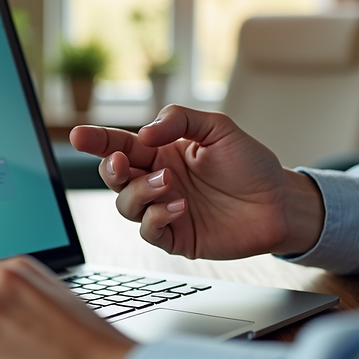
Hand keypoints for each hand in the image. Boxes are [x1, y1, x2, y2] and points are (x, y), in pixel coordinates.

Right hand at [70, 105, 324, 258]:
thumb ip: (181, 121)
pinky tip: (178, 206)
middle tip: (121, 162)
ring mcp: (164, 210)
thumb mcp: (219, 128)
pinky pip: (149, 231)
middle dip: (110, 169)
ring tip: (168, 183)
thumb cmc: (250, 164)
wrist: (279, 202)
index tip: (78, 135)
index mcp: (161, 153)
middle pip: (114, 177)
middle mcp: (157, 181)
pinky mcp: (176, 237)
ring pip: (126, 205)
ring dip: (139, 192)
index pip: (121, 145)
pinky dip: (156, 217)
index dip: (98, 140)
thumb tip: (144, 133)